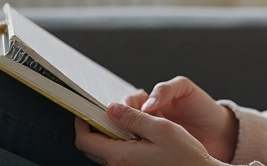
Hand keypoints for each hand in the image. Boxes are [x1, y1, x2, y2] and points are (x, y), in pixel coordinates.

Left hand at [74, 105, 221, 165]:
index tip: (83, 110)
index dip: (81, 122)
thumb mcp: (160, 128)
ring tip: (127, 121)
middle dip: (96, 126)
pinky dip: (119, 144)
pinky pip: (117, 157)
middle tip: (110, 112)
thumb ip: (133, 118)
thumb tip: (111, 109)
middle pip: (92, 147)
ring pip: (104, 152)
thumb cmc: (185, 156)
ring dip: (109, 135)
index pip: (86, 140)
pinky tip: (136, 136)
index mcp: (122, 156)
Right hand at [122, 77, 237, 161]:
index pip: (127, 102)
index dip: (120, 106)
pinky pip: (139, 151)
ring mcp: (151, 136)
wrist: (220, 132)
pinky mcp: (157, 150)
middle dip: (120, 124)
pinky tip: (140, 151)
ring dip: (126, 139)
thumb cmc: (202, 107)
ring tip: (134, 140)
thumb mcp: (184, 88)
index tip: (118, 112)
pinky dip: (136, 151)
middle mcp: (147, 119)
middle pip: (122, 121)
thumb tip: (146, 103)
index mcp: (150, 101)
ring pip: (128, 138)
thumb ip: (165, 90)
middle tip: (125, 129)